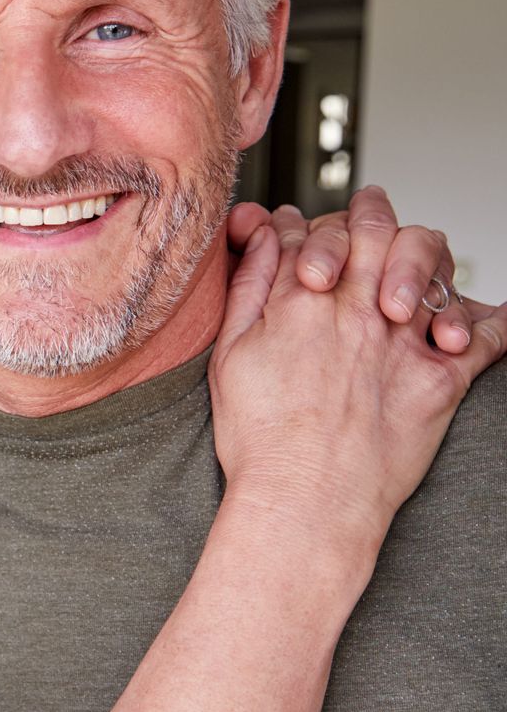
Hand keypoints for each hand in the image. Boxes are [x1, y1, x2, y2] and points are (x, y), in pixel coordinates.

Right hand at [211, 189, 505, 589]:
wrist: (305, 503)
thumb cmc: (262, 441)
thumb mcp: (230, 356)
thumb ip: (247, 289)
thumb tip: (260, 237)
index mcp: (298, 302)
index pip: (307, 232)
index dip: (304, 224)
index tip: (302, 230)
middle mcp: (354, 309)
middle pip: (373, 230)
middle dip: (371, 213)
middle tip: (370, 209)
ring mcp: (401, 340)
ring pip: (430, 262)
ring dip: (424, 256)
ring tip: (414, 268)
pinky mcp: (441, 377)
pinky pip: (486, 333)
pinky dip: (492, 320)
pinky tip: (490, 315)